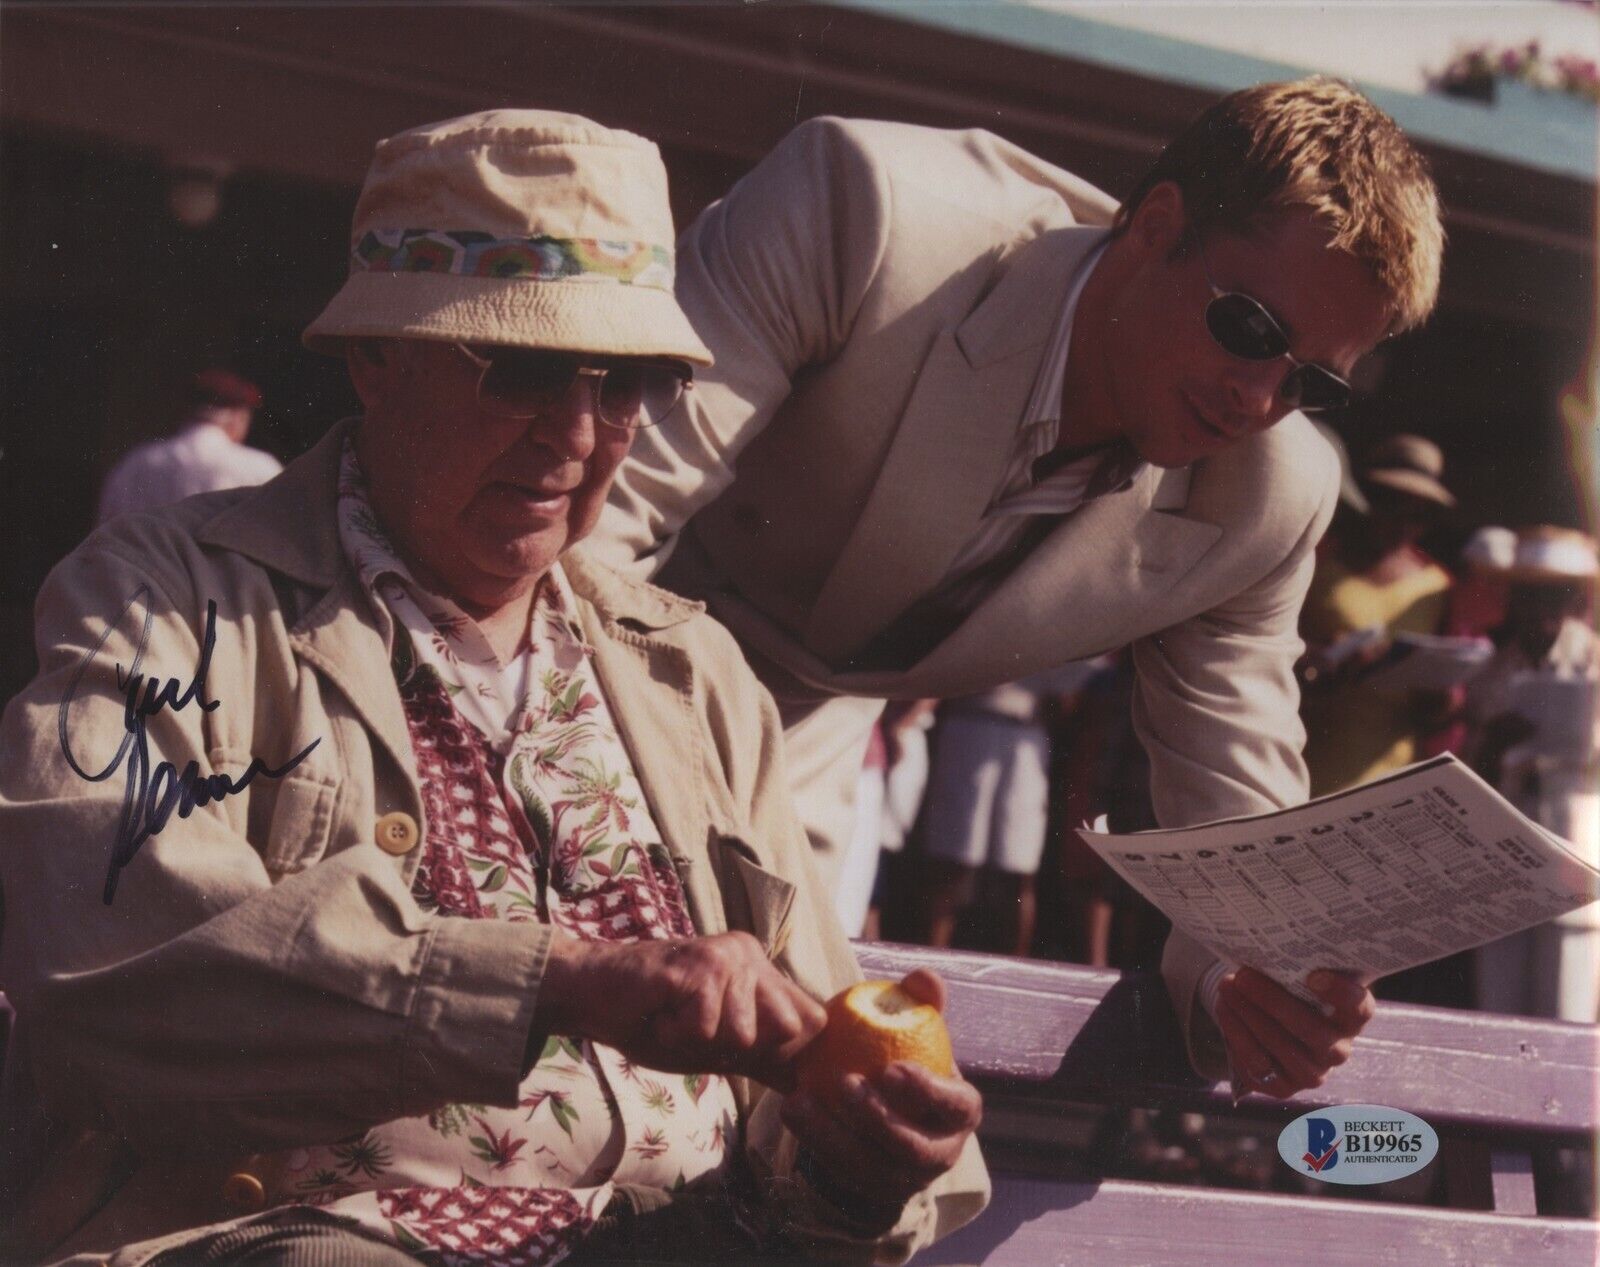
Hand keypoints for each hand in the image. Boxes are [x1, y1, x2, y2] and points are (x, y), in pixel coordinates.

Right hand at [536, 929, 826, 1088]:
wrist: (594, 995)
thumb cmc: (655, 1020)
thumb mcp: (717, 1046)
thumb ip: (763, 1057)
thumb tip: (806, 1084)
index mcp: (761, 971)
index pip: (812, 1019)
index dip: (789, 1050)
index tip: (742, 1052)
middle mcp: (752, 955)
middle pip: (785, 1031)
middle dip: (738, 1048)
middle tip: (699, 1028)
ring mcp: (727, 956)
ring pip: (743, 1033)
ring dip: (699, 1040)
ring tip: (675, 1018)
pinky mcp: (700, 965)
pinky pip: (705, 1027)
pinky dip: (675, 1033)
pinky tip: (659, 1013)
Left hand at [780, 971, 981, 1213]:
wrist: (890, 1108)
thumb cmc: (906, 1056)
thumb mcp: (914, 1027)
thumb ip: (919, 1001)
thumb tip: (924, 977)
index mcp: (960, 1111)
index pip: (955, 1105)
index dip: (927, 1091)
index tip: (890, 1068)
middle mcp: (941, 1152)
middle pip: (911, 1146)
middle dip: (877, 1118)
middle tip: (842, 1082)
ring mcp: (905, 1178)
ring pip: (870, 1165)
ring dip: (833, 1134)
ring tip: (799, 1099)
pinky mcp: (870, 1190)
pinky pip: (841, 1172)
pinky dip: (814, 1141)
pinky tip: (791, 1108)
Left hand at [1217, 967, 1374, 1099]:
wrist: (1273, 1022)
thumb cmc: (1292, 989)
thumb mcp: (1301, 975)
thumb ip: (1296, 966)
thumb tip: (1267, 948)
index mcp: (1352, 1016)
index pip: (1359, 1008)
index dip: (1340, 994)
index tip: (1313, 975)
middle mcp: (1339, 1050)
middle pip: (1314, 1032)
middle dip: (1273, 1002)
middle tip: (1244, 976)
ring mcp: (1313, 1073)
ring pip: (1283, 1049)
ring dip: (1249, 1016)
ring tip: (1227, 988)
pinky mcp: (1284, 1087)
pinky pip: (1259, 1066)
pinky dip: (1237, 1035)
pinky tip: (1225, 1010)